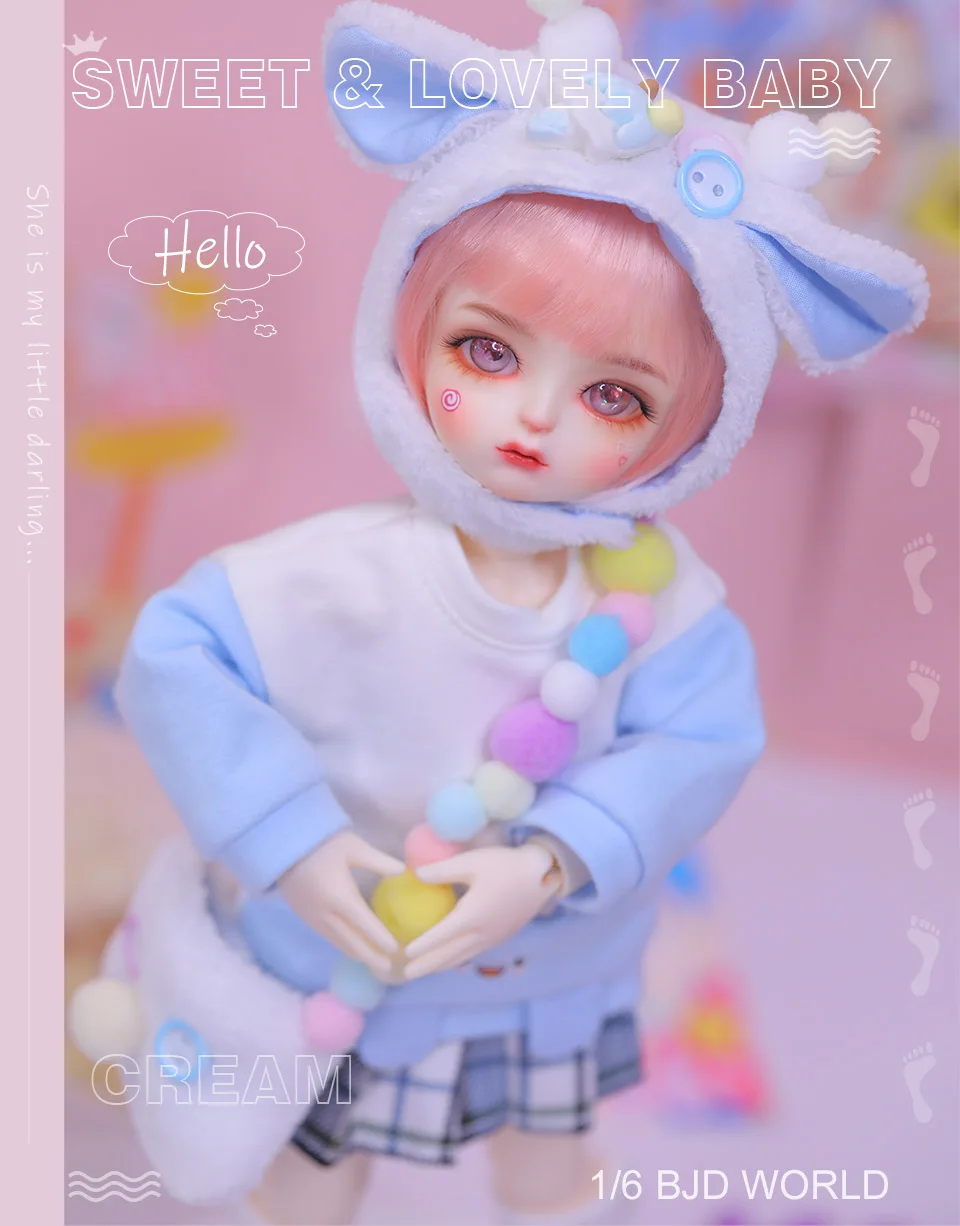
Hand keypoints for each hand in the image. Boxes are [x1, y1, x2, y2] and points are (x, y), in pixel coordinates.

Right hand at [278, 830, 404, 976]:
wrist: (283, 845)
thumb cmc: (321, 843)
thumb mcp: (354, 847)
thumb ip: (379, 861)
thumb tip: (404, 871)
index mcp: (340, 897)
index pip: (365, 925)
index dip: (380, 939)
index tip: (396, 950)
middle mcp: (326, 914)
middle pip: (351, 942)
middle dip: (370, 957)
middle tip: (388, 969)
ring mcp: (313, 918)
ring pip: (338, 942)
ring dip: (356, 954)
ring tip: (373, 963)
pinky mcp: (304, 916)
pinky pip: (328, 936)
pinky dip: (343, 945)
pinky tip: (352, 947)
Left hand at [403, 843, 561, 980]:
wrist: (542, 874)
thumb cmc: (505, 865)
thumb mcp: (472, 861)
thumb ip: (442, 870)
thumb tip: (415, 875)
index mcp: (472, 915)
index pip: (441, 935)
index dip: (422, 945)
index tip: (404, 953)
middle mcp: (481, 932)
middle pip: (449, 954)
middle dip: (427, 965)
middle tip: (406, 975)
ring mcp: (493, 937)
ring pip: (462, 956)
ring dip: (442, 965)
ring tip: (425, 971)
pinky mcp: (501, 935)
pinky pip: (474, 952)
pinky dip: (458, 958)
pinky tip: (452, 958)